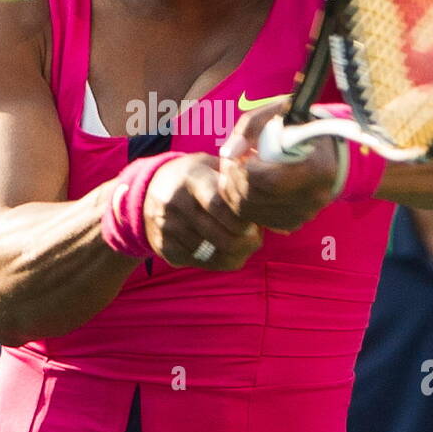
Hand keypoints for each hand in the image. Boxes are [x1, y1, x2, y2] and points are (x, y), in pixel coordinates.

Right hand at [142, 153, 263, 269]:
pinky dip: (220, 262)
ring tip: (243, 244)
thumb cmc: (195, 177)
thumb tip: (283, 226)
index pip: (221, 205)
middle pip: (221, 236)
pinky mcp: (164, 247)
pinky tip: (226, 251)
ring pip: (213, 255)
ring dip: (236, 254)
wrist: (149, 190)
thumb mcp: (214, 167)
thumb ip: (243, 187)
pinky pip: (201, 264)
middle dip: (246, 242)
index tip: (254, 221)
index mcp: (192, 178)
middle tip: (255, 238)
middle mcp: (175, 203)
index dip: (243, 219)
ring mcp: (167, 228)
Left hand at [216, 101, 341, 232]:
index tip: (237, 157)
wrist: (325, 146)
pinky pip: (258, 220)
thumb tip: (228, 153)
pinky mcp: (295, 221)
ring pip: (253, 212)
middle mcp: (315, 195)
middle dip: (233, 181)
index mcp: (318, 168)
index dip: (244, 171)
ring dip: (234, 193)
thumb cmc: (299, 125)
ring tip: (233, 175)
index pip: (270, 181)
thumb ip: (250, 125)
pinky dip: (244, 205)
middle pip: (257, 198)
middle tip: (228, 166)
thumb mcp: (279, 112)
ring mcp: (306, 212)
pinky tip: (244, 188)